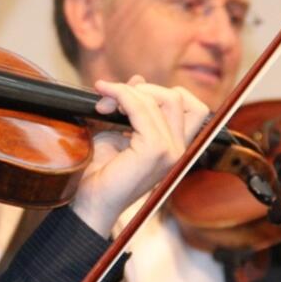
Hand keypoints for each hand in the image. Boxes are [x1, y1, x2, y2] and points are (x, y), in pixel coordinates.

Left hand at [70, 76, 208, 234]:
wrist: (90, 201)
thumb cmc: (101, 171)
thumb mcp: (118, 130)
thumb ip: (133, 106)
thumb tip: (139, 79)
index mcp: (174, 145)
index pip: (190, 106)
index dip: (162, 92)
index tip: (129, 98)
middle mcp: (177, 149)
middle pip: (179, 98)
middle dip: (143, 90)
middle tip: (110, 100)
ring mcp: (169, 151)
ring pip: (162, 99)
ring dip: (128, 92)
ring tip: (103, 102)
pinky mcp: (154, 151)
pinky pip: (142, 109)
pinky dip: (122, 96)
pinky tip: (105, 100)